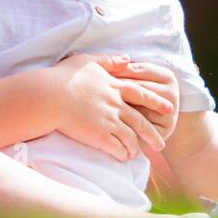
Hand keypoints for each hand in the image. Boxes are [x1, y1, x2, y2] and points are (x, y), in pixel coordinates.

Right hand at [48, 53, 169, 161]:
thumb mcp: (88, 61)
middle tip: (161, 144)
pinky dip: (122, 154)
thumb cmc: (64, 77)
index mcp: (114, 86)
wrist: (49, 96)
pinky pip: (117, 148)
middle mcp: (115, 104)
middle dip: (152, 134)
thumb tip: (128, 59)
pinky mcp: (99, 135)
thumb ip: (110, 60)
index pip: (141, 94)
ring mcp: (108, 120)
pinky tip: (123, 158)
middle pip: (141, 121)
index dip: (155, 101)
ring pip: (130, 137)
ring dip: (135, 147)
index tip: (168, 108)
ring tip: (138, 154)